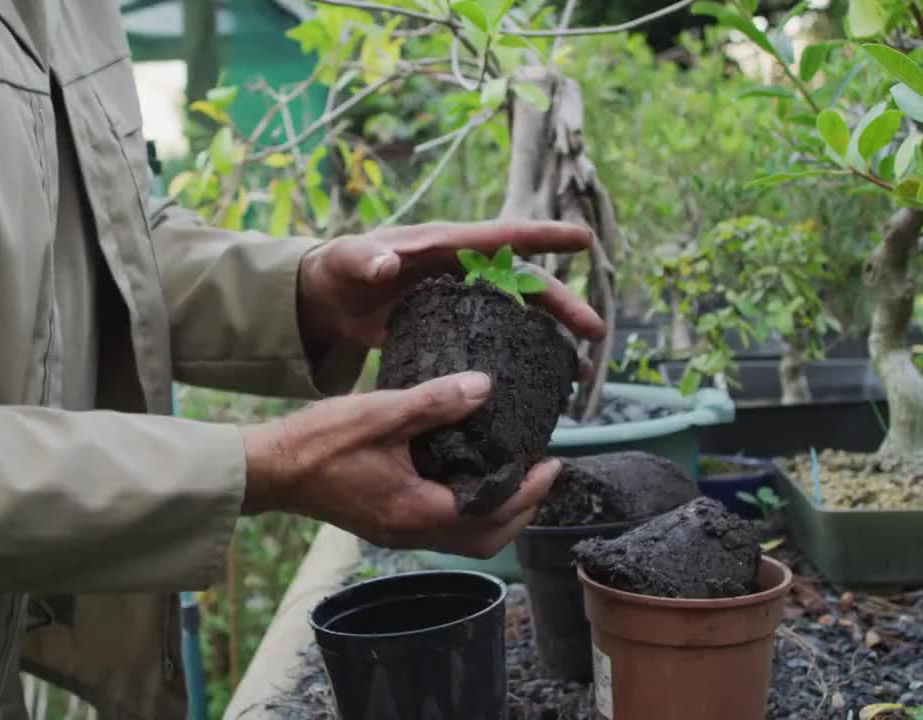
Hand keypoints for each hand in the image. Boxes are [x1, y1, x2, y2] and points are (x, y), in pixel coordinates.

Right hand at [241, 371, 560, 557]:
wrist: (269, 469)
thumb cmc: (319, 443)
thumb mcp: (382, 412)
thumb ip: (435, 401)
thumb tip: (485, 387)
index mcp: (416, 509)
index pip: (491, 512)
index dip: (528, 490)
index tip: (550, 462)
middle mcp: (410, 530)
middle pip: (484, 538)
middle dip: (520, 511)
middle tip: (541, 475)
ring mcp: (395, 531)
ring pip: (463, 537)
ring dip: (495, 514)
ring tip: (512, 476)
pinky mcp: (383, 522)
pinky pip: (439, 527)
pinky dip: (465, 510)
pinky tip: (465, 477)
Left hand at [297, 221, 606, 350]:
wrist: (327, 300)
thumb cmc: (338, 269)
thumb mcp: (346, 260)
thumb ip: (363, 258)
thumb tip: (387, 263)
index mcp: (446, 245)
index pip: (503, 237)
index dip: (544, 237)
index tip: (585, 240)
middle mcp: (464, 270)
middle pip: (524, 284)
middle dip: (562, 305)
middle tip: (596, 333)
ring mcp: (462, 301)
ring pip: (518, 317)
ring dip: (550, 340)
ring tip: (579, 371)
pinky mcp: (454, 329)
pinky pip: (496, 341)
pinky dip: (520, 360)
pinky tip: (539, 385)